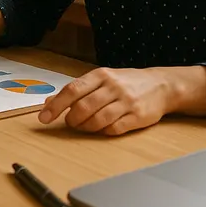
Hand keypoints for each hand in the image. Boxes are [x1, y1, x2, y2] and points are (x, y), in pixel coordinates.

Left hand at [38, 67, 172, 135]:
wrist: (161, 85)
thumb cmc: (126, 83)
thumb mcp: (101, 79)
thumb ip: (77, 90)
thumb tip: (49, 101)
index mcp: (100, 75)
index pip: (72, 90)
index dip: (56, 105)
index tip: (43, 118)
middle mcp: (113, 86)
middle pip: (83, 107)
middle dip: (72, 119)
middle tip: (70, 123)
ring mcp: (126, 101)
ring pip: (97, 120)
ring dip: (86, 127)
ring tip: (84, 126)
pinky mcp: (137, 116)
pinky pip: (114, 129)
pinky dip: (103, 131)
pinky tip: (102, 128)